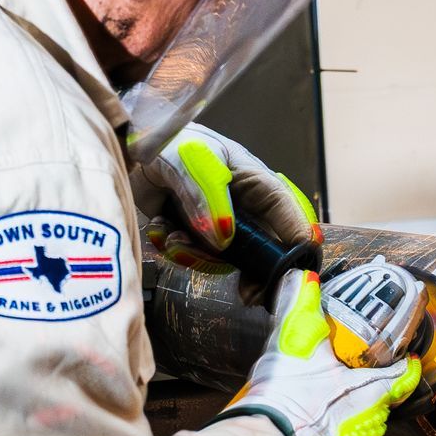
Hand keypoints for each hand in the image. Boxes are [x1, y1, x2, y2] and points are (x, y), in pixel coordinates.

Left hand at [133, 124, 321, 274]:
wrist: (137, 147)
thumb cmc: (174, 141)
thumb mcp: (196, 161)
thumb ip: (210, 198)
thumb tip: (223, 240)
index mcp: (256, 184)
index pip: (288, 214)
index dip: (298, 241)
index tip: (298, 268)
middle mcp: (243, 209)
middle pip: (264, 251)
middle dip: (255, 274)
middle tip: (249, 294)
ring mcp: (218, 225)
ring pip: (223, 260)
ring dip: (197, 256)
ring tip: (173, 238)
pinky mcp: (193, 236)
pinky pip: (191, 257)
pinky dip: (173, 249)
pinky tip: (160, 229)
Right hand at [214, 271, 420, 435]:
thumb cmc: (284, 399)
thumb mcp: (291, 344)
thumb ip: (301, 307)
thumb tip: (304, 278)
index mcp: (371, 391)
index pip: (404, 375)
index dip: (402, 364)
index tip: (402, 358)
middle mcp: (372, 427)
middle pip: (377, 404)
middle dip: (361, 394)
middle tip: (336, 383)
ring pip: (359, 433)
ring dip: (343, 424)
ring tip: (314, 415)